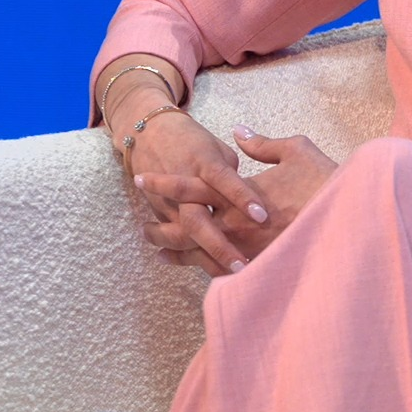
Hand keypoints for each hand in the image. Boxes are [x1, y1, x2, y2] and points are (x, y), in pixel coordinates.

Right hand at [118, 108, 269, 275]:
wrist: (149, 135)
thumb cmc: (194, 141)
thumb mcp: (219, 150)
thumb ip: (235, 176)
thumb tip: (254, 199)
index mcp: (204, 162)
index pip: (224, 180)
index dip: (242, 197)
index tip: (263, 216)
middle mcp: (185, 185)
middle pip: (198, 218)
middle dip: (219, 244)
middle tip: (242, 265)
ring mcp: (170, 202)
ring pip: (184, 234)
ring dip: (205, 257)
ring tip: (230, 275)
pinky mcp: (162, 213)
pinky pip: (174, 238)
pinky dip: (186, 257)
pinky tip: (208, 274)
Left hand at [136, 126, 337, 272]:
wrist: (353, 219)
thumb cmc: (325, 181)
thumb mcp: (296, 150)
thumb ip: (262, 143)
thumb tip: (239, 131)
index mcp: (238, 193)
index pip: (190, 187)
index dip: (163, 183)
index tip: (142, 178)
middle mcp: (235, 224)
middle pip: (183, 227)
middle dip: (158, 225)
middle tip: (141, 225)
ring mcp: (245, 249)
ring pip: (196, 254)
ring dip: (174, 250)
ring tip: (158, 248)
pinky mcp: (259, 267)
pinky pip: (219, 272)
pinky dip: (200, 267)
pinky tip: (192, 266)